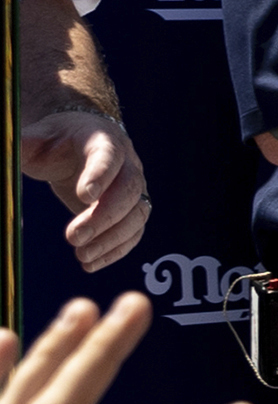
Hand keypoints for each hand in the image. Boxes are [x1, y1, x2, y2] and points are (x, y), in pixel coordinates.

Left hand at [19, 112, 148, 272]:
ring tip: (82, 256)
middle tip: (73, 238)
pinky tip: (91, 263)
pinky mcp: (132, 207)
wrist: (78, 143)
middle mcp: (127, 163)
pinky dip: (116, 250)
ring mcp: (134, 186)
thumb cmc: (54, 142)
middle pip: (128, 189)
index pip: (109, 156)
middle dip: (104, 217)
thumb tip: (1, 158)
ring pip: (137, 213)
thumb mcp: (35, 140)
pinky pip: (134, 230)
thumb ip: (20, 147)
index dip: (100, 176)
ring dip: (113, 238)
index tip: (83, 196)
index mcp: (102, 140)